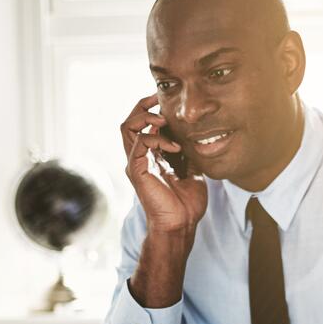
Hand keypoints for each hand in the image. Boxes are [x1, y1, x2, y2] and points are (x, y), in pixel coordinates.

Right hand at [120, 95, 206, 235]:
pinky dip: (157, 138)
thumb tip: (195, 137)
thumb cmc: (187, 203)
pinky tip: (174, 146)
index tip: (167, 101)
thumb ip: (188, 153)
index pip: (142, 125)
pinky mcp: (137, 170)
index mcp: (150, 156)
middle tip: (159, 99)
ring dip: (145, 117)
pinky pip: (139, 143)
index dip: (152, 109)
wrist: (182, 223)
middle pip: (129, 122)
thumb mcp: (192, 170)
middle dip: (143, 106)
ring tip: (164, 120)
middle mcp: (139, 157)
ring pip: (127, 127)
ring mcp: (136, 163)